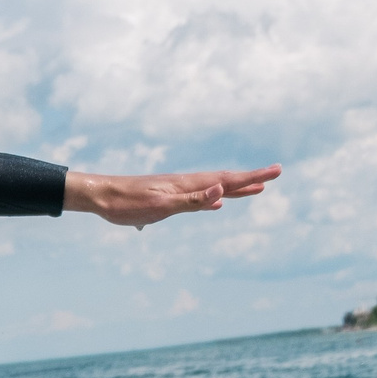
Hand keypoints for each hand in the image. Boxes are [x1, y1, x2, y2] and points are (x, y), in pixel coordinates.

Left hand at [64, 165, 280, 229]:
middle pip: (226, 180)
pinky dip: (215, 199)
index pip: (228, 180)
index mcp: (189, 184)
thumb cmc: (127, 203)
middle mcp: (187, 183)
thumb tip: (221, 192)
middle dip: (251, 179)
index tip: (277, 172)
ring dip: (236, 188)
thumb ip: (192, 201)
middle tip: (276, 174)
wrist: (99, 196)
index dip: (253, 178)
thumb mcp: (161, 205)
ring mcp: (179, 189)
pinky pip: (201, 197)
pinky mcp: (168, 197)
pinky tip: (217, 204)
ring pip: (214, 187)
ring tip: (255, 188)